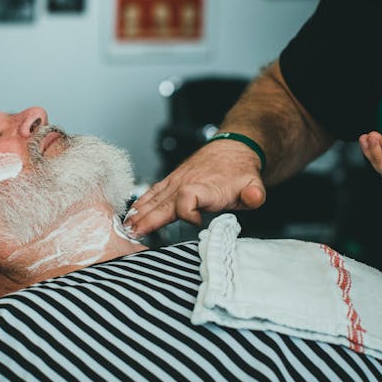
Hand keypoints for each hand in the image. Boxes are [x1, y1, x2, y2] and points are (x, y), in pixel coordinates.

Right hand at [124, 140, 265, 236]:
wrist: (233, 148)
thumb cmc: (239, 172)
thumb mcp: (253, 183)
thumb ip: (254, 193)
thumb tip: (255, 196)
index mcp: (204, 186)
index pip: (187, 199)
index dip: (188, 213)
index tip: (197, 224)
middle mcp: (185, 183)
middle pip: (162, 202)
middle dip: (146, 218)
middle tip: (132, 232)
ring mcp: (176, 182)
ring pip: (154, 198)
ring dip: (139, 213)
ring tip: (125, 226)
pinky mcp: (172, 182)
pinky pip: (153, 192)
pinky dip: (141, 203)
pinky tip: (131, 213)